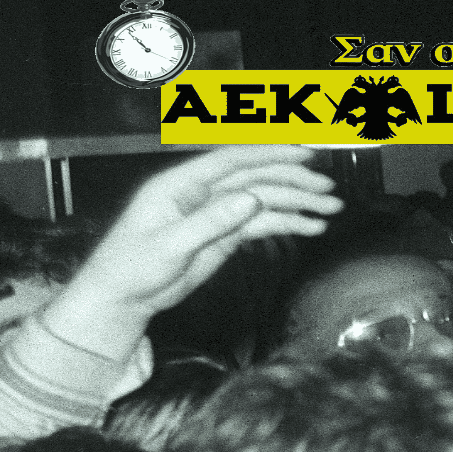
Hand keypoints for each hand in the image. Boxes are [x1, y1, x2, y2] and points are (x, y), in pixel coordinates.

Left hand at [47, 145, 339, 356]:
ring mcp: (214, 213)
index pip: (232, 161)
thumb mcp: (169, 246)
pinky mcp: (223, 233)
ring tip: (330, 210)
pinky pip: (260, 223)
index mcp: (181, 185)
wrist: (122, 296)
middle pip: (256, 178)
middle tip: (328, 189)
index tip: (304, 154)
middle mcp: (201, 193)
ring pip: (263, 200)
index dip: (270, 154)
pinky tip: (310, 227)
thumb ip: (210, 222)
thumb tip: (250, 200)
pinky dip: (287, 223)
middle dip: (294, 181)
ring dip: (298, 203)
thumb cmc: (131, 268)